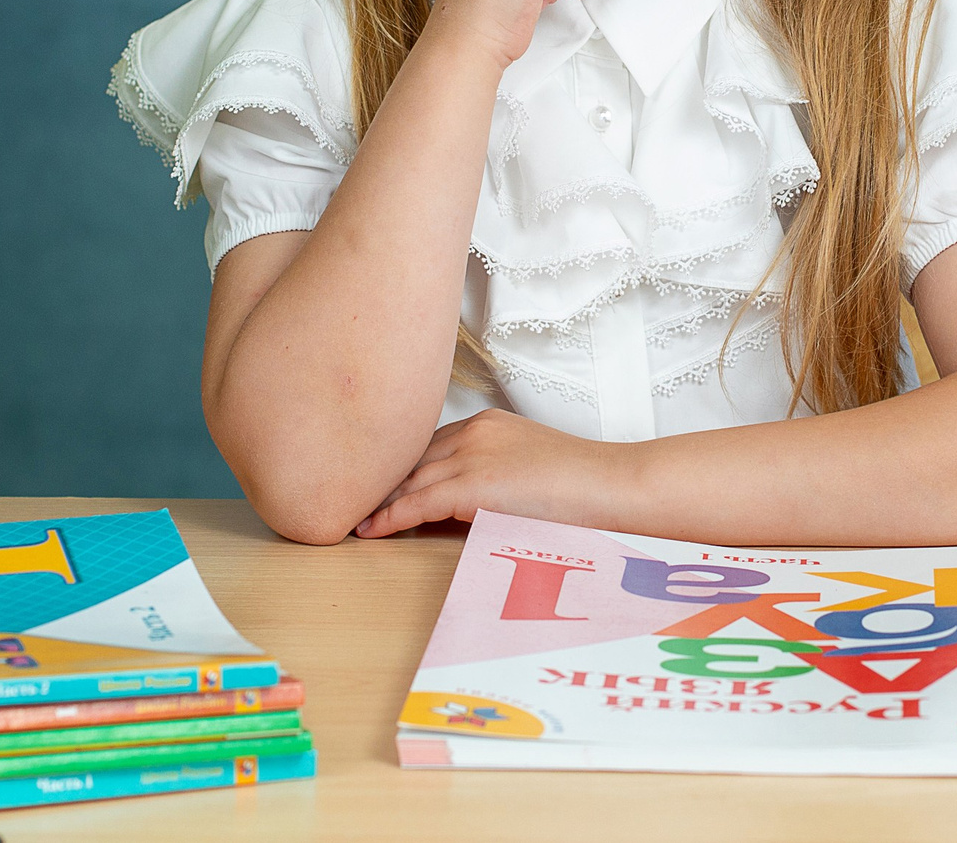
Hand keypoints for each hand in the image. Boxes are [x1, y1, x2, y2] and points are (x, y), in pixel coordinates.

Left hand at [354, 409, 626, 537]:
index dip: (395, 469)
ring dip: (375, 501)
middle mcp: (474, 431)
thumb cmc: (584, 489)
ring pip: (407, 479)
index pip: (426, 446)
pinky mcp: (474, 484)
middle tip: (341, 499)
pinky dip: (388, 518)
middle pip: (409, 458)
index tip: (369, 484)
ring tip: (344, 517)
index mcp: (487, 424)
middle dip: (376, 481)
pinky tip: (368, 530)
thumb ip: (491, 480)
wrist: (615, 487)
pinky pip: (417, 502)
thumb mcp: (529, 472)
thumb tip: (457, 510)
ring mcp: (473, 454)